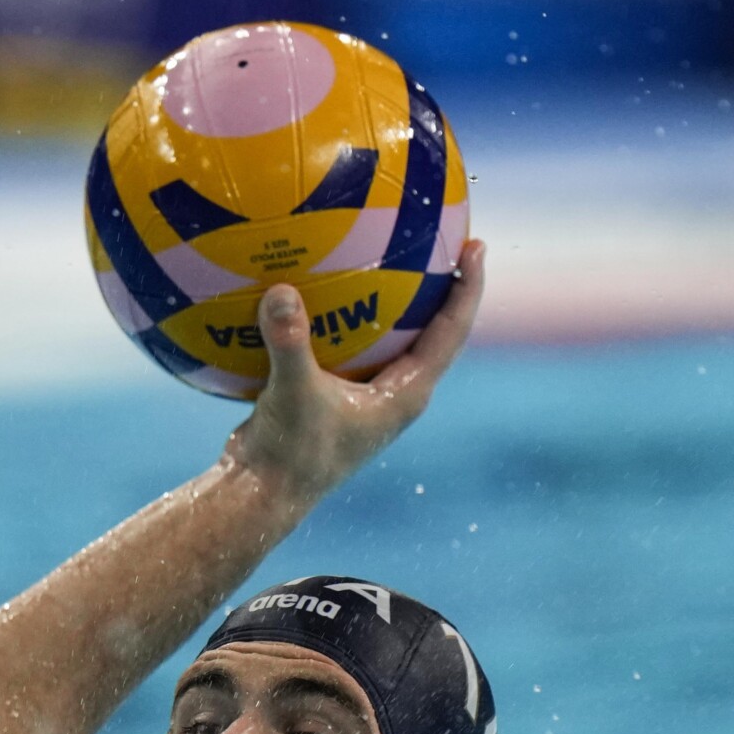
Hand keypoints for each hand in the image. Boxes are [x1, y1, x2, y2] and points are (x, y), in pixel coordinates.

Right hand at [225, 239, 484, 510]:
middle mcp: (393, 395)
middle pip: (431, 330)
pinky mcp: (333, 396)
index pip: (450, 332)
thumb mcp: (292, 394)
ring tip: (388, 253)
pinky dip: (340, 316)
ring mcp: (364, 397)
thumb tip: (279, 291)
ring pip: (389, 338)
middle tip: (442, 238)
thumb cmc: (288, 455)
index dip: (467, 289)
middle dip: (439, 286)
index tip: (475, 247)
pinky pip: (348, 345)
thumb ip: (290, 342)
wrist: (258, 495)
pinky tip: (316, 286)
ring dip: (392, 301)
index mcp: (404, 395)